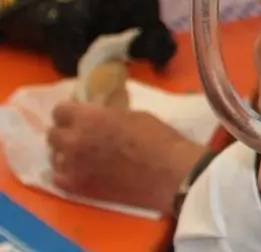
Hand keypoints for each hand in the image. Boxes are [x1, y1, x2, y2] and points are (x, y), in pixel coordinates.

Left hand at [47, 102, 202, 214]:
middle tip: (80, 134)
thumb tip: (101, 117)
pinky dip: (67, 174)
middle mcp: (74, 141)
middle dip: (65, 132)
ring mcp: (73, 167)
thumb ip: (108, 116)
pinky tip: (81, 172)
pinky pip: (58, 179)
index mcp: (89, 118)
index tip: (79, 114)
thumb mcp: (133, 116)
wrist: (169, 173)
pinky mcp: (78, 188)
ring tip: (82, 155)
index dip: (70, 111)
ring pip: (55, 157)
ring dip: (66, 153)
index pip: (60, 111)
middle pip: (52, 134)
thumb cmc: (159, 139)